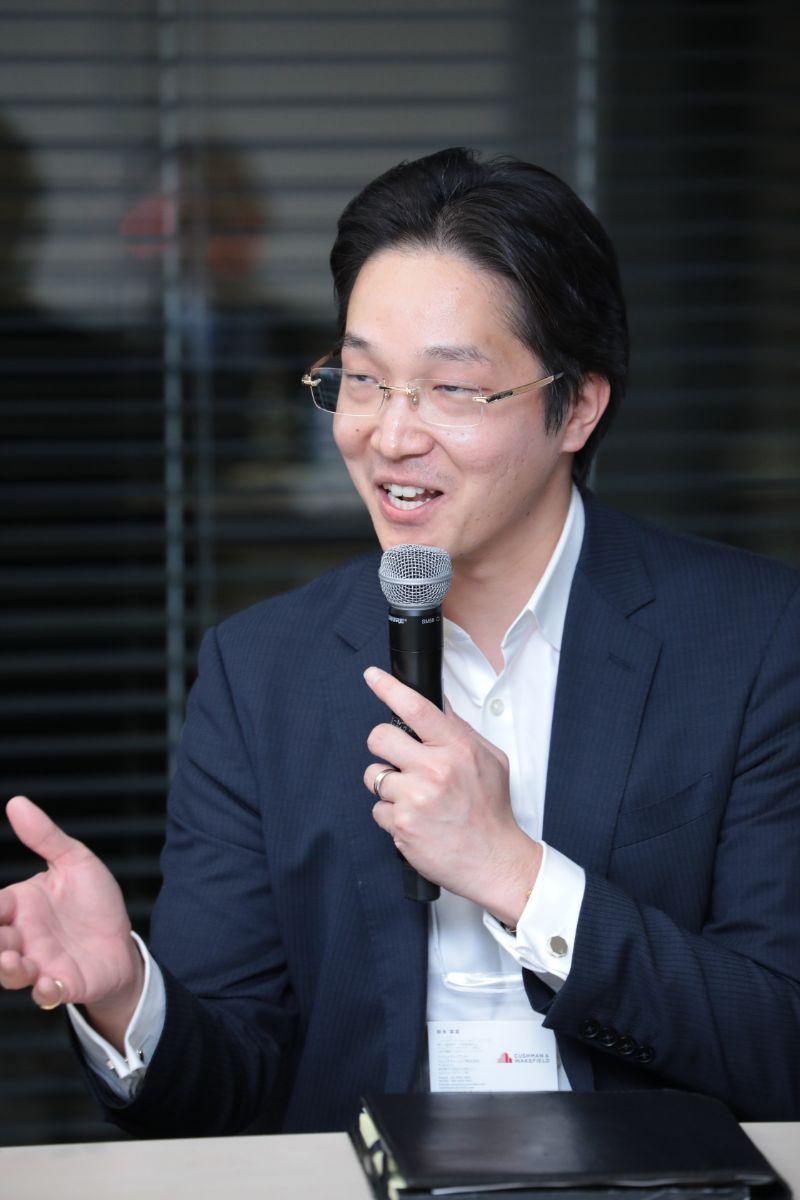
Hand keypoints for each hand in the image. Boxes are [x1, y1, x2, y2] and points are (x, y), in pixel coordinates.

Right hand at [0, 796, 142, 1021]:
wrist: (122, 941)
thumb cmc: (93, 903)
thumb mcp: (75, 862)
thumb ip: (45, 837)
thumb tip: (17, 802)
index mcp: (19, 906)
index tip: (0, 908)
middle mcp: (22, 937)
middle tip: (5, 939)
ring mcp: (39, 963)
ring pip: (10, 972)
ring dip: (8, 969)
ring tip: (16, 962)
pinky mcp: (62, 984)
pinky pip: (45, 994)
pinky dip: (44, 991)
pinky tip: (51, 982)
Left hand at [363, 667, 541, 926]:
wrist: (494, 861)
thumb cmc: (491, 810)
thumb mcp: (490, 760)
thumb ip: (460, 731)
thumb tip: (436, 705)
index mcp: (457, 749)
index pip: (416, 708)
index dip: (388, 688)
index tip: (371, 676)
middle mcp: (434, 770)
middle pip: (379, 737)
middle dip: (383, 745)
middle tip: (398, 757)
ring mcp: (415, 799)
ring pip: (374, 775)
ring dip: (388, 785)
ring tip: (414, 797)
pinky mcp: (401, 825)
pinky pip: (377, 809)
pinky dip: (392, 814)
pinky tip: (415, 820)